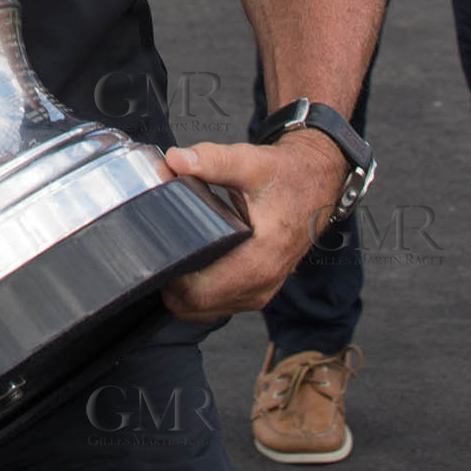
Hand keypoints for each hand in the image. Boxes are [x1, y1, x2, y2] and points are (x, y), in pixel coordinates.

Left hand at [160, 131, 346, 320]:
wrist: (316, 185)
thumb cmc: (287, 176)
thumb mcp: (250, 161)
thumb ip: (212, 160)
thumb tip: (176, 160)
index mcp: (260, 260)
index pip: (199, 294)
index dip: (170, 276)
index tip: (154, 248)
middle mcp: (261, 284)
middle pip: (196, 306)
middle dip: (170, 281)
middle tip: (157, 245)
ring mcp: (260, 291)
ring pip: (204, 310)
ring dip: (183, 289)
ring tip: (174, 250)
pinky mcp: (257, 289)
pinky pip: (218, 303)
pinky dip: (199, 290)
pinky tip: (192, 260)